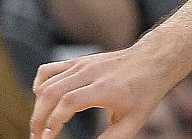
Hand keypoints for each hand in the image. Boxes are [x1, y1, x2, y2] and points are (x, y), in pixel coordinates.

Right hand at [32, 44, 185, 138]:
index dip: (53, 122)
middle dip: (38, 119)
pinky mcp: (78, 61)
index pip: (68, 102)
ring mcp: (82, 64)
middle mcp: (91, 73)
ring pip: (46, 83)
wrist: (153, 61)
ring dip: (37, 107)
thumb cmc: (144, 94)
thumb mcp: (132, 122)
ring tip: (39, 126)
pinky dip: (39, 86)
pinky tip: (42, 101)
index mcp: (105, 88)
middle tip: (37, 137)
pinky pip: (48, 70)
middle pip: (51, 93)